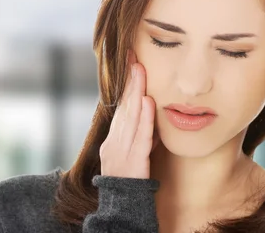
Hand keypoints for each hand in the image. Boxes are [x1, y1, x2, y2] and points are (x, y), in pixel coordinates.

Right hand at [99, 51, 158, 178]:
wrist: (124, 208)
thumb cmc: (132, 179)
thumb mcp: (135, 151)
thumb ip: (141, 132)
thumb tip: (150, 108)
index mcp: (115, 138)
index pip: (122, 106)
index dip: (127, 84)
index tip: (132, 62)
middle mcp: (114, 142)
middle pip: (123, 106)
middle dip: (129, 81)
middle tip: (134, 56)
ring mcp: (121, 152)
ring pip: (129, 117)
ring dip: (134, 92)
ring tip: (139, 70)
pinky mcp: (132, 162)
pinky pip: (139, 137)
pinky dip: (143, 118)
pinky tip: (147, 102)